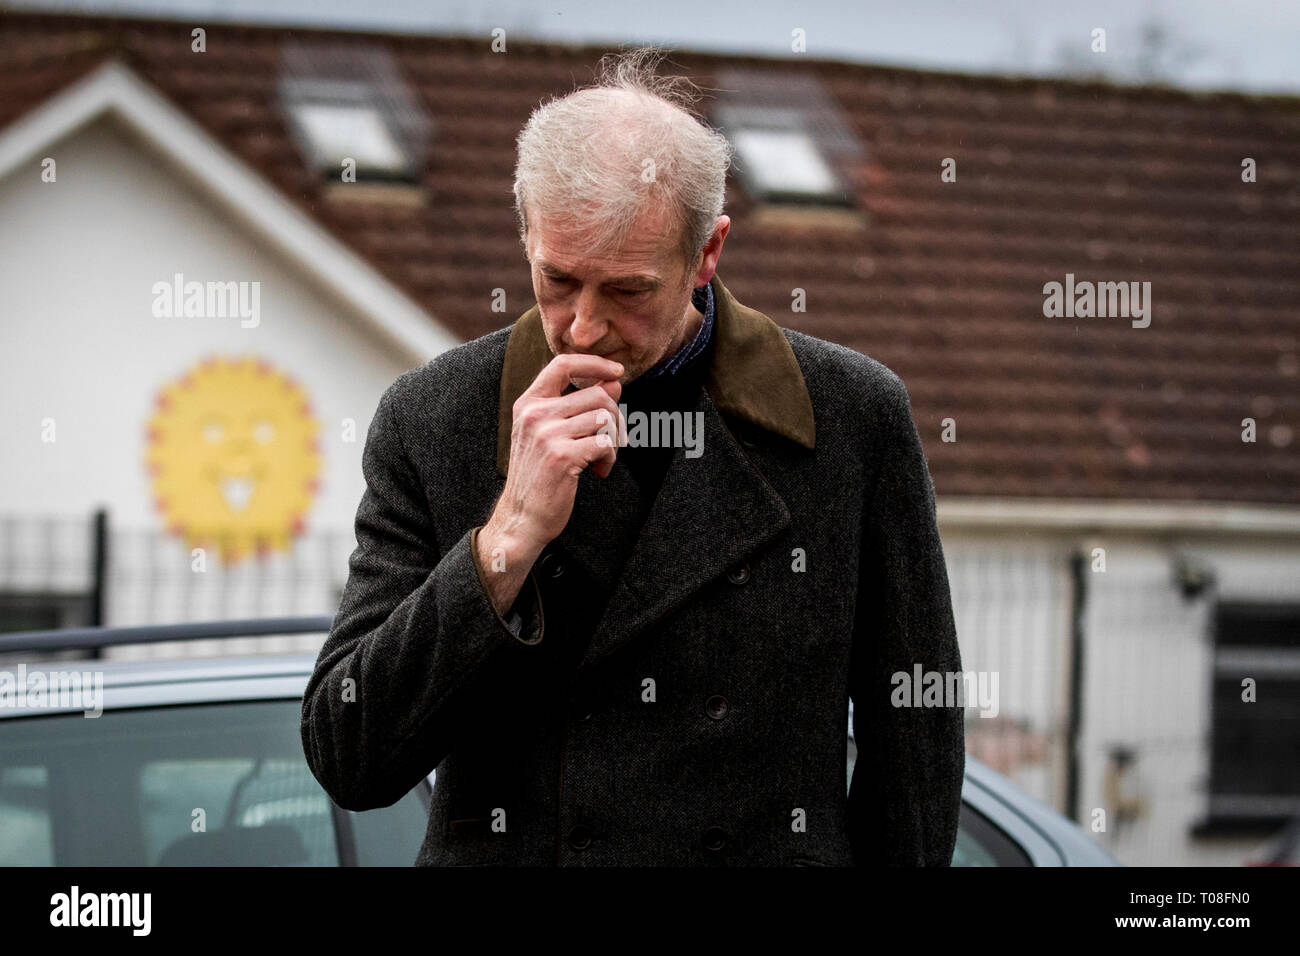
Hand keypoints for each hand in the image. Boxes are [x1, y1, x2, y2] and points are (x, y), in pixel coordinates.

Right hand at [492, 353, 625, 550]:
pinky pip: (605, 443)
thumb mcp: (551, 434)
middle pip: (596, 394)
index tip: (617, 372)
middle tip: (614, 440)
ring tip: (602, 459)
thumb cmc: (539, 475)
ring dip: (614, 442)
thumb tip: (614, 381)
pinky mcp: (562, 457)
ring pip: (604, 418)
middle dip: (616, 417)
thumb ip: (579, 405)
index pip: (563, 363)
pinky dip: (610, 458)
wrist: (522, 516)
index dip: (595, 363)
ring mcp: (547, 435)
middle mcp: (535, 414)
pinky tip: (600, 471)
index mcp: (529, 403)